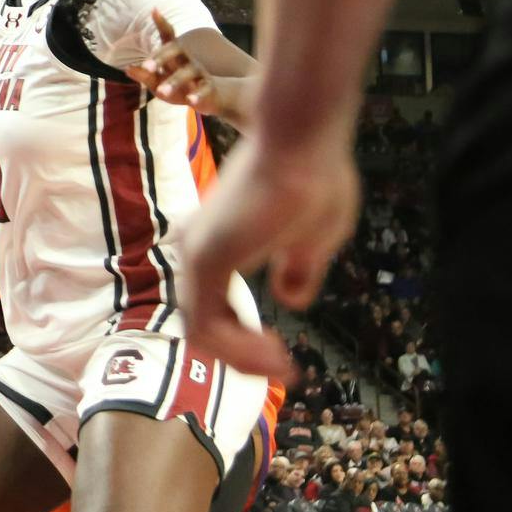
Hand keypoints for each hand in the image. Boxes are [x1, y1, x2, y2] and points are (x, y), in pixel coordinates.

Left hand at [127, 11, 258, 125]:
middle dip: (160, 57)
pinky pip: (204, 89)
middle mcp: (187, 60)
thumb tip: (128, 69)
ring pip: (188, 72)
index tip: (154, 10)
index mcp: (174, 56)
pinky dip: (197, 95)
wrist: (213, 98)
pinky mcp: (209, 88)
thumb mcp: (159, 84)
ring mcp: (199, 73)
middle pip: (176, 50)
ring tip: (161, 92)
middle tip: (146, 67)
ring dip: (174, 81)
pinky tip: (190, 101)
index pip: (168, 36)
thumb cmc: (181, 88)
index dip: (162, 23)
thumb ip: (145, 76)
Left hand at [177, 135, 360, 378]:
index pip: (213, 310)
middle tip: (285, 370)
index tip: (286, 359)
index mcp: (217, 242)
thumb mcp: (314, 238)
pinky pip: (207, 327)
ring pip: (202, 333)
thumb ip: (297, 268)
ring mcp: (197, 253)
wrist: (307, 141)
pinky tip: (275, 354)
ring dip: (243, 359)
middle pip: (203, 326)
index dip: (244, 344)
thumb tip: (289, 298)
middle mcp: (198, 248)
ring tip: (282, 364)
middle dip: (243, 357)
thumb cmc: (314, 178)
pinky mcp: (206, 258)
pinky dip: (238, 350)